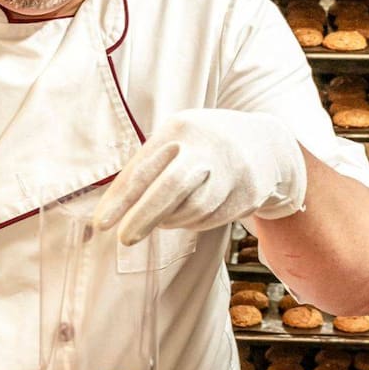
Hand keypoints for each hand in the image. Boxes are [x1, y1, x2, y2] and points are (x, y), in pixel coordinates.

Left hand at [94, 108, 306, 245]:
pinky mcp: (247, 194)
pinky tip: (192, 213)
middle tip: (124, 239)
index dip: (120, 199)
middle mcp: (206, 148)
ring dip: (171, 220)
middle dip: (143, 216)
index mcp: (180, 130)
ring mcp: (230, 171)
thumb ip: (146, 169)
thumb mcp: (176, 141)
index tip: (101, 224)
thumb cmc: (203, 146)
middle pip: (170, 187)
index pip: (145, 168)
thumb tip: (110, 210)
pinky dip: (193, 222)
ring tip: (163, 218)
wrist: (267, 145)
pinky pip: (210, 220)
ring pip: (191, 210)